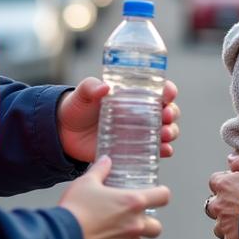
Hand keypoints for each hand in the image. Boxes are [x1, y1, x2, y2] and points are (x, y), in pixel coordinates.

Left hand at [57, 78, 180, 162]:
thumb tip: (104, 88)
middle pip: (167, 111)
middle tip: (165, 116)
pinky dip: (164, 151)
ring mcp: (139, 132)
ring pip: (166, 130)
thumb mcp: (83, 93)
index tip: (168, 94)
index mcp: (133, 95)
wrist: (66, 133)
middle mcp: (141, 113)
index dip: (168, 91)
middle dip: (172, 113)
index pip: (158, 90)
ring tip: (165, 134)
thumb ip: (91, 87)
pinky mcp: (134, 149)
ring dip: (171, 132)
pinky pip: (155, 151)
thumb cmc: (77, 107)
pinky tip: (165, 150)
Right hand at [59, 157, 170, 238]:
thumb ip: (100, 170)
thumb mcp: (86, 182)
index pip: (163, 196)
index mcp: (133, 202)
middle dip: (149, 223)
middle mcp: (135, 224)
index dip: (161, 194)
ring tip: (111, 229)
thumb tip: (106, 160)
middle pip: (157, 227)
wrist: (61, 237)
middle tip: (133, 217)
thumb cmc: (75, 207)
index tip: (156, 194)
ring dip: (130, 236)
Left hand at [208, 153, 238, 238]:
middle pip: (212, 206)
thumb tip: (229, 160)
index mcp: (224, 184)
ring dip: (226, 228)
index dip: (226, 185)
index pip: (214, 182)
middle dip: (223, 207)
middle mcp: (219, 204)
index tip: (237, 188)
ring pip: (218, 228)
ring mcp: (224, 225)